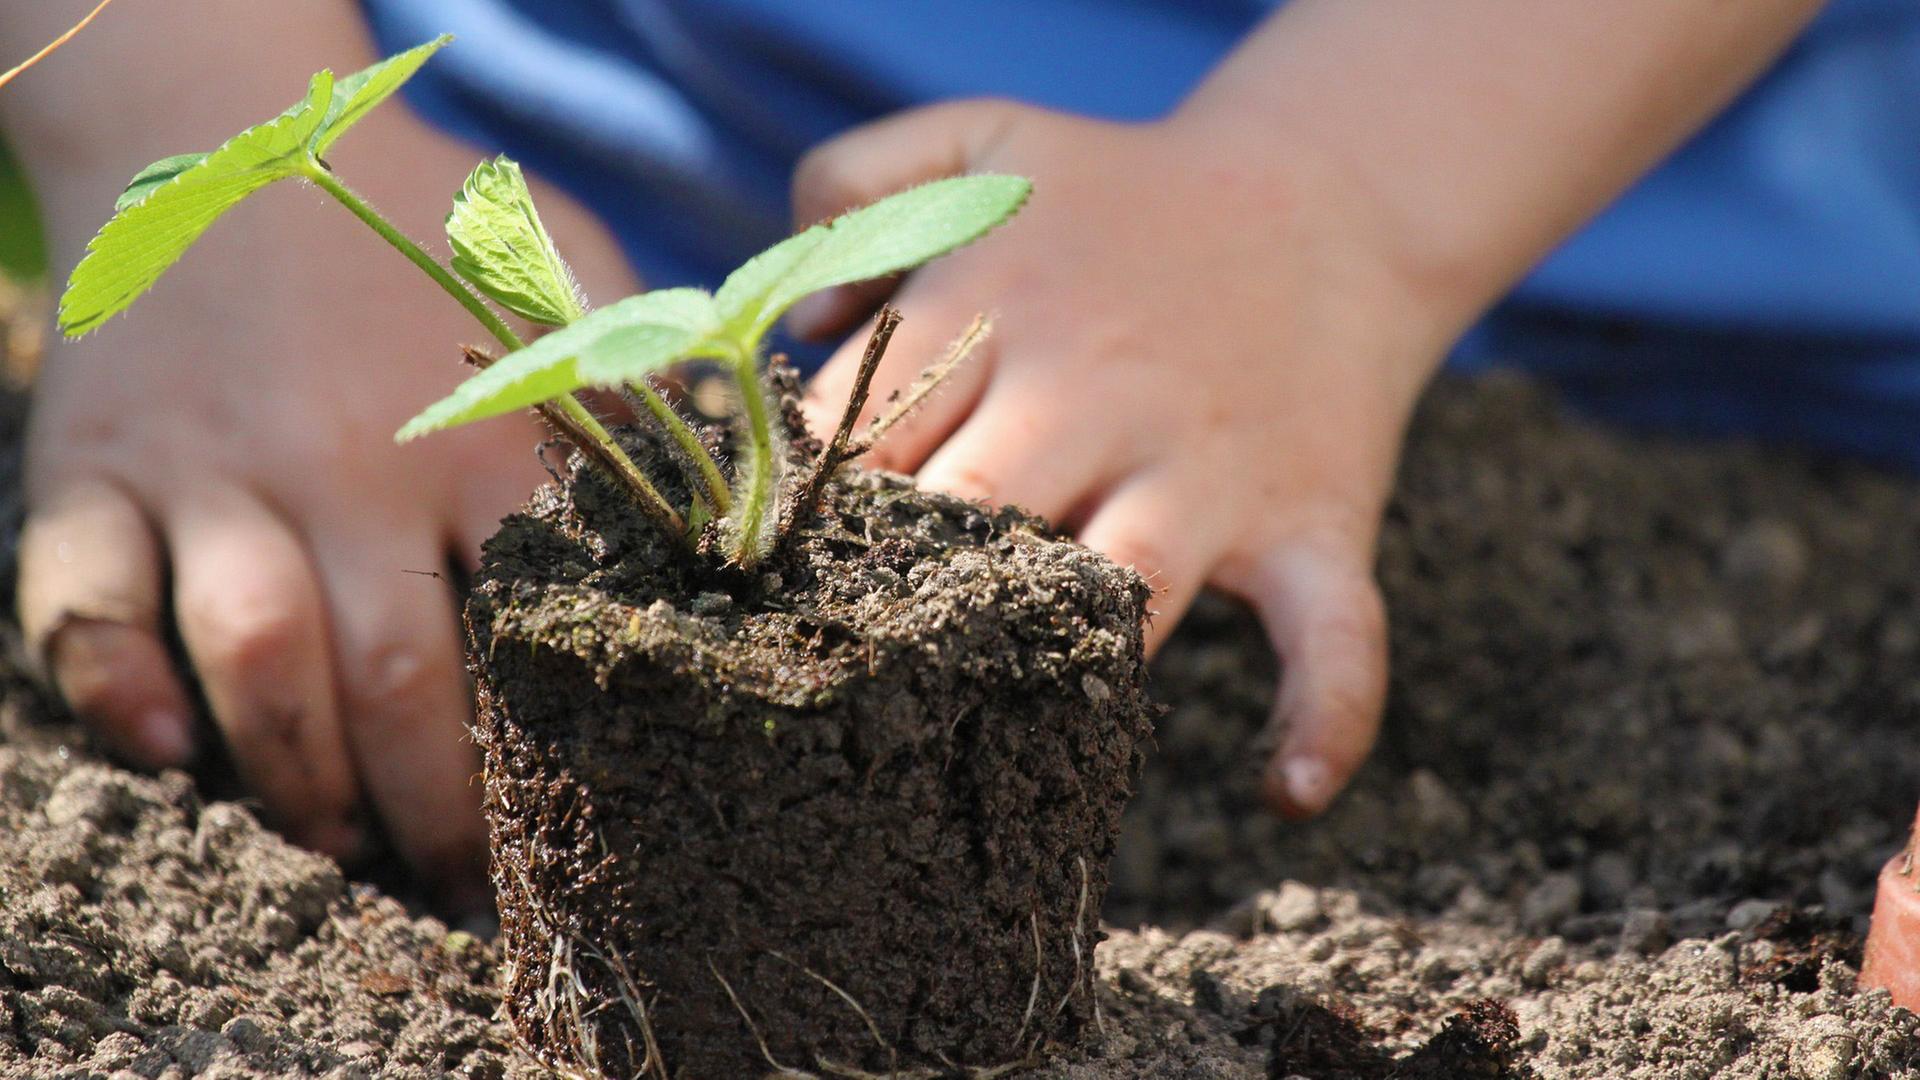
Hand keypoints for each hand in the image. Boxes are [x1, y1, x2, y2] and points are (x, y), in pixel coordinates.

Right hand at [6, 0, 638, 909]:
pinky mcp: (98, 464)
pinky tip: (168, 752)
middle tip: (461, 883)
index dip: (556, 750)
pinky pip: (83, 599)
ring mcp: (213, 465)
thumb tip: (739, 477)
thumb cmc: (411, 214)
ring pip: (255, 661)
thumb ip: (636, 370)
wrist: (217, 121)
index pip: (534, 627)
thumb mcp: (554, 264)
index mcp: (478, 430)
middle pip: (396, 680)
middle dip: (433, 812)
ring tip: (341, 845)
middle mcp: (346, 461)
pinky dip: (112, 688)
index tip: (579, 826)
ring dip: (299, 780)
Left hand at [793, 101, 1454, 816]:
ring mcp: (1208, 470)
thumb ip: (854, 182)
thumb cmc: (1125, 196)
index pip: (865, 431)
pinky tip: (1285, 791)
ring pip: (1117, 589)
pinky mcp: (1311, 524)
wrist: (1331, 199)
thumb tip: (798, 328)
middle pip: (966, 516)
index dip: (809, 507)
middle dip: (902, 587)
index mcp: (1002, 308)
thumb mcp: (982, 140)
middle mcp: (1097, 395)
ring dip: (1054, 657)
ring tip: (992, 724)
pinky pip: (1334, 635)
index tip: (773, 566)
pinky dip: (1327, 717)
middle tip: (850, 655)